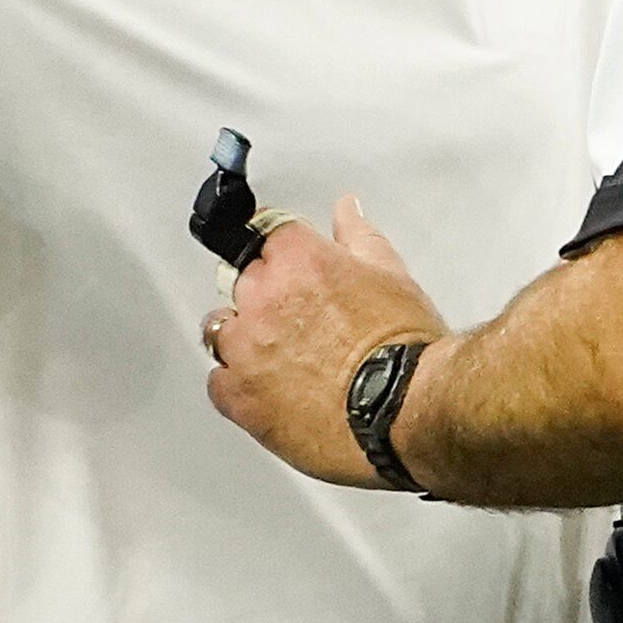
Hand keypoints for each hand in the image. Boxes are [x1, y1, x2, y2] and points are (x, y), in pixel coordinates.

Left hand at [204, 195, 447, 489]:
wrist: (405, 412)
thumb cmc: (404, 352)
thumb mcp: (392, 276)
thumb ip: (359, 237)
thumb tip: (347, 210)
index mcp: (300, 261)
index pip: (267, 232)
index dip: (281, 250)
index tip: (284, 259)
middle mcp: (265, 298)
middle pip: (242, 279)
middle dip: (266, 294)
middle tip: (300, 318)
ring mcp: (246, 348)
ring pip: (220, 328)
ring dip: (243, 336)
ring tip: (281, 356)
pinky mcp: (239, 397)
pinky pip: (217, 381)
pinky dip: (236, 383)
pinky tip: (268, 389)